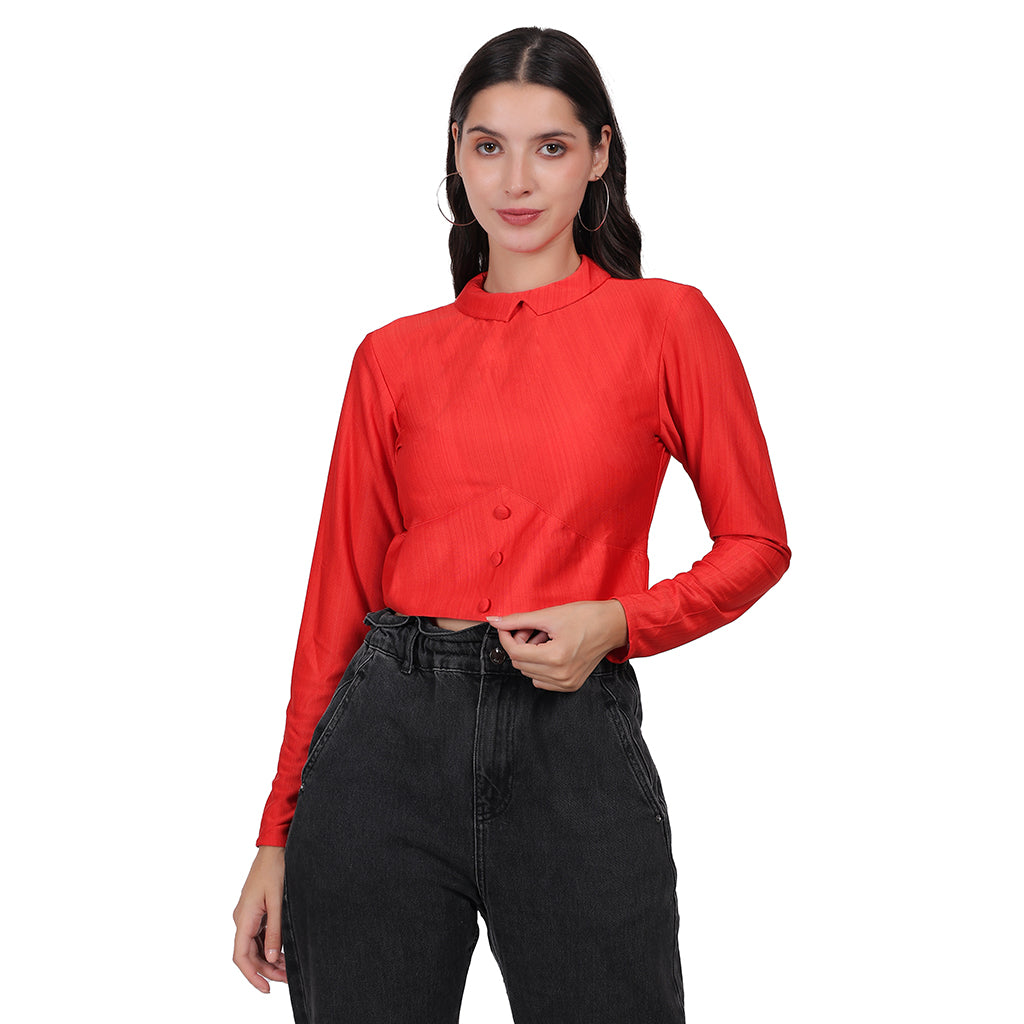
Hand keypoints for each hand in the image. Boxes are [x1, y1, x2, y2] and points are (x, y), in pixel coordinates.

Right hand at [232, 845, 287, 992]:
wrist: (274, 847)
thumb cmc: (275, 869)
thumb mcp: (278, 902)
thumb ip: (275, 931)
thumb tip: (271, 958)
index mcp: (244, 918)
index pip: (241, 957)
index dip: (252, 976)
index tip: (266, 988)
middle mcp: (242, 919)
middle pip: (249, 954)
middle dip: (266, 970)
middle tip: (285, 979)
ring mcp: (248, 915)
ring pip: (254, 946)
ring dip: (269, 959)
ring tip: (287, 968)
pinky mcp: (256, 911)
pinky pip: (259, 935)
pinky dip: (270, 946)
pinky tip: (282, 952)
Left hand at [486, 599, 627, 691]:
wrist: (612, 626)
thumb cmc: (585, 617)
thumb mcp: (549, 615)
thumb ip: (518, 620)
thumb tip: (494, 621)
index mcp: (556, 657)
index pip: (515, 653)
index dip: (506, 637)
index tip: (506, 626)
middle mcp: (561, 675)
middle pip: (520, 663)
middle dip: (519, 644)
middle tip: (531, 628)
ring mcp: (567, 683)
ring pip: (529, 672)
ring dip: (529, 655)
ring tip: (544, 637)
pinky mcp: (570, 685)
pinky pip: (541, 680)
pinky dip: (540, 665)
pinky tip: (551, 649)